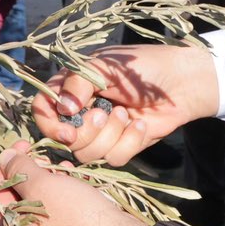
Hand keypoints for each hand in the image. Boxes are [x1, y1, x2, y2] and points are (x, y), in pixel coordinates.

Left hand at [0, 141, 143, 225]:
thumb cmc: (76, 217)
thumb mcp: (43, 186)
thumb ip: (18, 169)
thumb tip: (4, 157)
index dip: (4, 172)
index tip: (17, 151)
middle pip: (18, 206)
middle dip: (29, 176)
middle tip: (42, 158)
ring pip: (40, 211)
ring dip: (48, 185)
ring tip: (62, 168)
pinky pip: (58, 221)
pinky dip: (62, 200)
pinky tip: (74, 183)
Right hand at [31, 43, 219, 164]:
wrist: (181, 82)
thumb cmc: (141, 66)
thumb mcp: (105, 66)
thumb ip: (78, 83)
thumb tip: (63, 109)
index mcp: (70, 88)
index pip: (43, 110)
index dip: (50, 125)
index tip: (68, 132)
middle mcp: (81, 112)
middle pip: (65, 139)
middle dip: (87, 131)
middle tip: (107, 112)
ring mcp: (101, 131)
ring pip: (87, 154)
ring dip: (110, 136)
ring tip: (126, 114)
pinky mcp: (121, 145)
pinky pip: (113, 158)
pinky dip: (128, 143)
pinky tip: (140, 126)